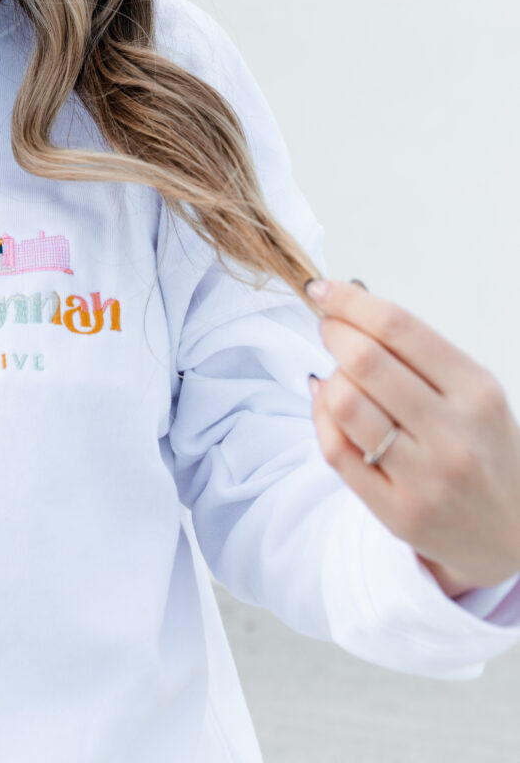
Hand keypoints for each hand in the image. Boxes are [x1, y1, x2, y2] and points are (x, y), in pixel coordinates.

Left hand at [306, 278, 519, 594]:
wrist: (510, 532)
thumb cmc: (481, 447)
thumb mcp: (471, 392)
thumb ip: (416, 353)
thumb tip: (345, 309)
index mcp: (476, 391)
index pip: (398, 327)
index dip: (350, 301)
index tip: (324, 289)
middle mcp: (453, 434)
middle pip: (366, 362)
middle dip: (334, 333)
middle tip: (329, 328)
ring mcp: (425, 478)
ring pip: (344, 404)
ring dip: (330, 378)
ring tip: (339, 376)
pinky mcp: (398, 512)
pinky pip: (336, 450)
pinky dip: (321, 417)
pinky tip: (329, 406)